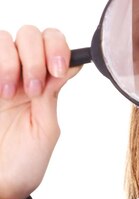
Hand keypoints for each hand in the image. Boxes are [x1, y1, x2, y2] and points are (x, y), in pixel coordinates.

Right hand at [0, 26, 80, 198]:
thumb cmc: (24, 164)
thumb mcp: (46, 130)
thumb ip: (53, 95)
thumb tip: (71, 64)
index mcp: (43, 86)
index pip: (54, 44)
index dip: (58, 48)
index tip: (57, 71)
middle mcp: (20, 76)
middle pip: (30, 34)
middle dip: (36, 56)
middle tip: (34, 89)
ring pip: (4, 38)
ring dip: (12, 61)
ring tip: (10, 93)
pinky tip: (0, 89)